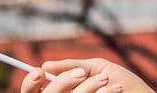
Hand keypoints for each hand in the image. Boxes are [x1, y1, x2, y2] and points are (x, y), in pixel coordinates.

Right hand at [19, 58, 155, 92]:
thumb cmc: (126, 86)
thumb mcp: (98, 69)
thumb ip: (72, 66)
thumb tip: (46, 65)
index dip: (30, 83)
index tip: (40, 71)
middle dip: (63, 82)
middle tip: (83, 73)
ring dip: (90, 87)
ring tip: (110, 82)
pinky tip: (116, 91)